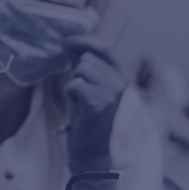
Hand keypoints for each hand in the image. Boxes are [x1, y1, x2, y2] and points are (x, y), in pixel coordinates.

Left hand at [64, 36, 127, 173]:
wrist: (92, 149)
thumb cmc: (88, 117)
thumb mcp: (90, 86)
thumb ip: (84, 64)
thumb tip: (71, 41)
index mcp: (120, 76)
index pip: (104, 48)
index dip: (84, 41)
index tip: (68, 41)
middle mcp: (120, 82)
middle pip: (88, 60)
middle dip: (78, 73)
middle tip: (82, 93)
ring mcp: (112, 93)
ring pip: (81, 71)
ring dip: (74, 85)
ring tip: (81, 101)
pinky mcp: (99, 103)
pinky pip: (75, 84)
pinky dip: (72, 94)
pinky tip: (79, 106)